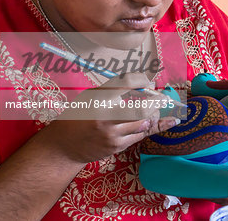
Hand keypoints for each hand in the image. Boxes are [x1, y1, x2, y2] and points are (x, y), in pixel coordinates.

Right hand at [41, 72, 179, 163]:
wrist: (64, 145)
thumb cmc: (80, 115)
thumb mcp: (92, 96)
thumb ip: (116, 90)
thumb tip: (144, 84)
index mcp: (98, 99)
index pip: (126, 84)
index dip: (141, 80)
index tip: (149, 81)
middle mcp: (106, 116)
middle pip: (141, 108)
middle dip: (156, 102)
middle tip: (163, 99)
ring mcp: (112, 134)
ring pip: (143, 123)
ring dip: (152, 116)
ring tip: (154, 111)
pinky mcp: (116, 146)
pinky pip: (139, 135)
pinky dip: (146, 127)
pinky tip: (157, 122)